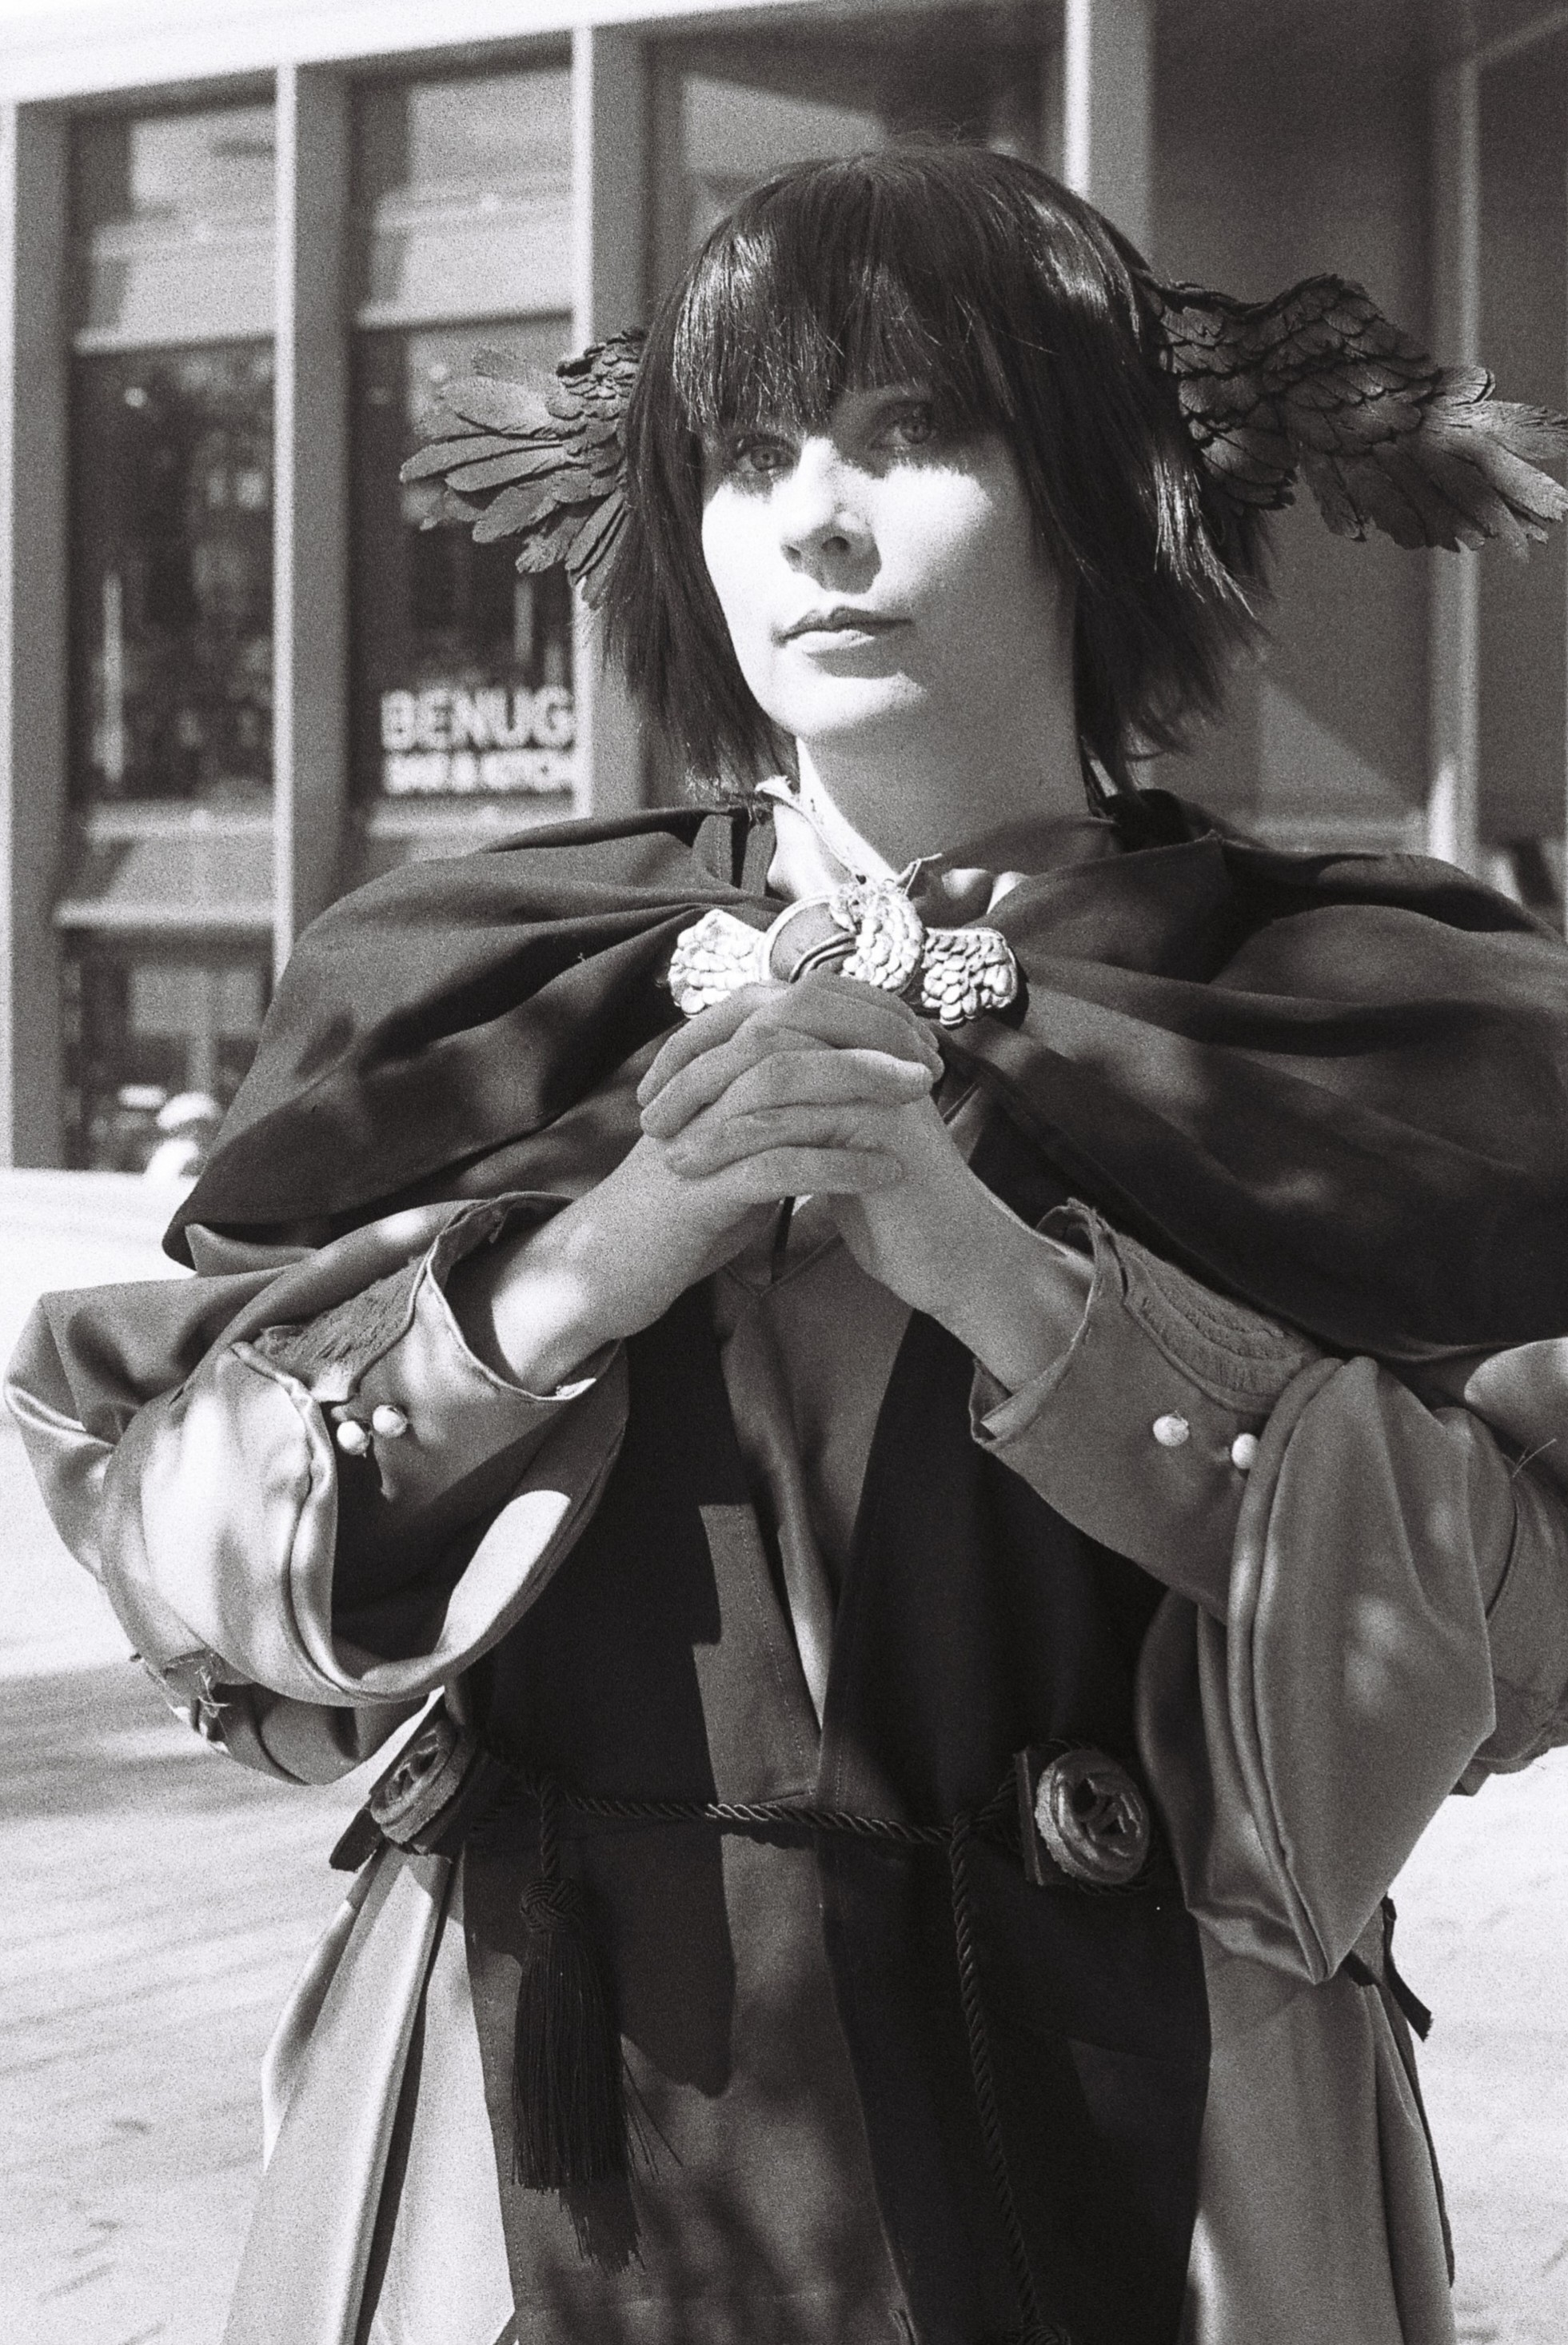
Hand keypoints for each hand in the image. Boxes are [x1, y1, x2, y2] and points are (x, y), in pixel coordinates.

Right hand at [452, 975, 936, 1388]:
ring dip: (861, 1087)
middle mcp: (700, 1088)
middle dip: (867, 1035)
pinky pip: (777, 1164)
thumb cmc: (682, 1209)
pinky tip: (887, 1173)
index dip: (857, 1011)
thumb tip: (839, 1083)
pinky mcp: (696, 1190)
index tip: (915, 1037)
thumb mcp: (734, 1144)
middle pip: (790, 1027)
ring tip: (921, 1102)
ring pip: (785, 1085)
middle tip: (929, 1059)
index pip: (789, 1005)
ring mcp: (695, 1134)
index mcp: (710, 1069)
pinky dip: (839, 1165)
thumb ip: (777, 1111)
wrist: (613, 1270)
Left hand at [642, 970, 1091, 1383]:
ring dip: (706, 1105)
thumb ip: (797, 1102)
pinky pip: (791, 1118)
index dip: (703, 1037)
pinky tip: (696, 1170)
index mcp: (860, 1039)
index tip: (657, 1084)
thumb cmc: (887, 1206)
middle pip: (765, 1018)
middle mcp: (872, 1045)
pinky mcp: (880, 1122)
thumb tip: (728, 1082)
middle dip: (695, 1062)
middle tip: (649, 1110)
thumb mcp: (832, 1139)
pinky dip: (733, 1141)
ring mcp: (879, 1078)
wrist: (955, 1259)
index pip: (766, 1005)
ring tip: (665, 1146)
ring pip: (772, 1064)